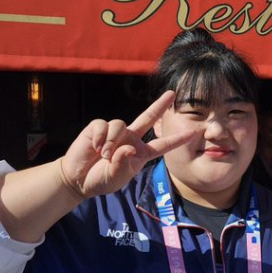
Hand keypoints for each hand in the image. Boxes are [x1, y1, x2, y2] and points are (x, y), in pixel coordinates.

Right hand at [59, 91, 192, 198]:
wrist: (79, 179)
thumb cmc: (102, 179)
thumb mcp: (117, 177)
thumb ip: (124, 164)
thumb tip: (128, 147)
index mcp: (141, 153)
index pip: (162, 145)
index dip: (177, 140)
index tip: (193, 133)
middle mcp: (131, 139)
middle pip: (149, 117)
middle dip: (160, 105)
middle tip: (172, 93)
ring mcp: (116, 132)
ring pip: (120, 124)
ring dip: (112, 142)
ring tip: (104, 155)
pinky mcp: (98, 128)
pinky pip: (104, 125)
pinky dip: (100, 137)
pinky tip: (95, 147)